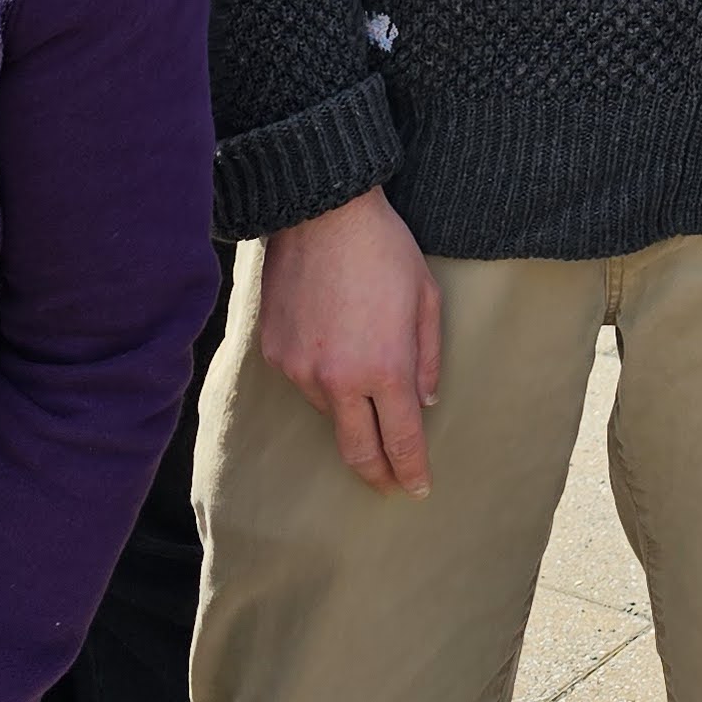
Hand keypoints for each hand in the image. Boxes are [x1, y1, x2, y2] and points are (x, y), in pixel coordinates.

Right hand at [257, 189, 442, 491]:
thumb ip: (428, 357)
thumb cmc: (384, 249)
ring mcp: (300, 369)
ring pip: (329, 411)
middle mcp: (338, 379)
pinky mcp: (274, 353)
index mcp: (384, 368)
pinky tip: (333, 346)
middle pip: (357, 450)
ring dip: (349, 409)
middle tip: (389, 485)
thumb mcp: (426, 298)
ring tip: (363, 381)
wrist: (322, 213)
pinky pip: (303, 381)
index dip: (410, 469)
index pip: (400, 440)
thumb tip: (425, 402)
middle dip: (376, 474)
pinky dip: (322, 377)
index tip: (416, 488)